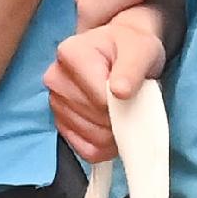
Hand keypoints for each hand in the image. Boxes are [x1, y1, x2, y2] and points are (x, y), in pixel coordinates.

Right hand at [45, 11, 167, 161]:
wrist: (121, 50)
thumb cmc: (131, 47)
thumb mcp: (140, 49)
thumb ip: (132, 69)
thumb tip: (120, 92)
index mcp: (71, 54)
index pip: (101, 100)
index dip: (124, 103)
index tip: (135, 91)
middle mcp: (55, 78)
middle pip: (97, 120)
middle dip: (121, 117)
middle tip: (131, 99)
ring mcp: (55, 103)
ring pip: (94, 139)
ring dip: (115, 132)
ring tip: (122, 108)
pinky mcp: (60, 123)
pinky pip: (87, 150)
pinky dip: (105, 146)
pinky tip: (113, 127)